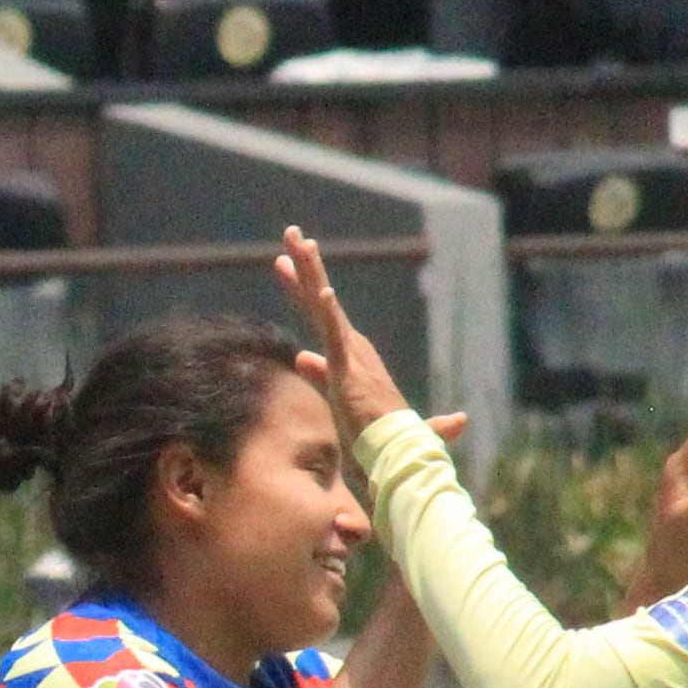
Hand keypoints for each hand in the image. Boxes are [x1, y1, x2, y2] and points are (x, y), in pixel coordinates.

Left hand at [274, 227, 416, 436]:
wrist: (398, 453)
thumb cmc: (375, 435)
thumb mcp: (338, 396)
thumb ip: (321, 375)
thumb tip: (300, 356)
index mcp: (351, 354)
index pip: (324, 314)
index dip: (308, 286)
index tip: (289, 262)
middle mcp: (353, 348)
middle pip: (322, 300)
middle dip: (306, 266)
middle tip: (291, 233)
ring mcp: (351, 356)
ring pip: (325, 306)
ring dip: (312, 273)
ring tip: (296, 241)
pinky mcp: (350, 370)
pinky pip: (338, 336)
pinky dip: (331, 313)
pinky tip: (323, 290)